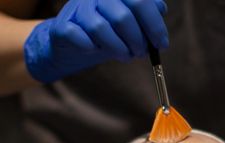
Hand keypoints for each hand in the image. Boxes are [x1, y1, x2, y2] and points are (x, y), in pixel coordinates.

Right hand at [24, 0, 167, 82]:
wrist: (71, 40)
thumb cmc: (107, 30)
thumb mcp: (130, 19)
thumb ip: (146, 11)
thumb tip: (161, 9)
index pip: (140, 1)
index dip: (154, 25)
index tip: (161, 44)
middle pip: (123, 16)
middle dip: (137, 40)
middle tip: (140, 53)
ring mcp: (78, 8)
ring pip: (100, 28)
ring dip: (118, 48)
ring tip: (124, 56)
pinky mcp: (63, 25)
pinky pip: (78, 36)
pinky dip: (90, 47)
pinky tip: (96, 50)